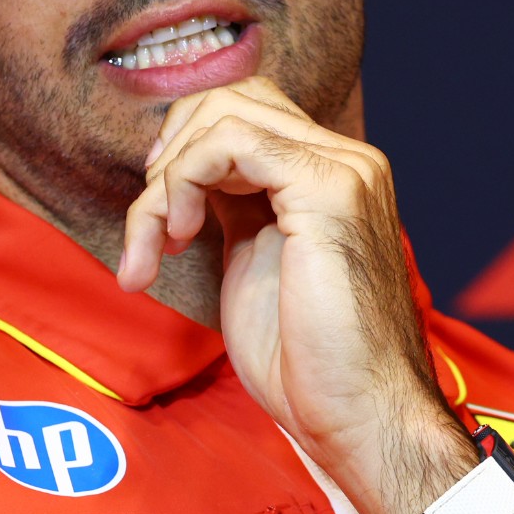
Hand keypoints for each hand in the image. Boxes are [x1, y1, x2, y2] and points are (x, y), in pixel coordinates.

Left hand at [119, 76, 477, 513]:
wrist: (360, 415)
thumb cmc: (309, 361)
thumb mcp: (256, 261)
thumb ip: (233, 205)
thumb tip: (183, 172)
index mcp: (332, 175)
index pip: (247, 110)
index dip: (186, 148)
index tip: (160, 215)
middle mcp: (344, 159)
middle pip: (231, 98)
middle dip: (169, 156)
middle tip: (153, 230)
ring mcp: (342, 168)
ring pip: (222, 114)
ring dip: (165, 180)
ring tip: (160, 244)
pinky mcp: (326, 187)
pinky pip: (225, 143)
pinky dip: (179, 183)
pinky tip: (178, 238)